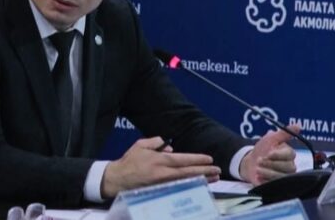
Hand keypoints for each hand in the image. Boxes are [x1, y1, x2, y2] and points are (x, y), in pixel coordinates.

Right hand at [101, 136, 220, 198]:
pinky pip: (179, 188)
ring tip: (213, 179)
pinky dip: (190, 186)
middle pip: (188, 172)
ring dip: (201, 180)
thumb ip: (156, 143)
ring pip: (186, 182)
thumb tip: (170, 149)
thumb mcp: (141, 145)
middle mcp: (162, 173)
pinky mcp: (160, 191)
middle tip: (217, 171)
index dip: (197, 159)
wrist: (117, 179)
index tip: (209, 159)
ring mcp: (162, 184)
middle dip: (204, 171)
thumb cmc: (129, 161)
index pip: (182, 159)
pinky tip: (199, 185)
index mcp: (159, 160)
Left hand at [239, 124, 298, 184]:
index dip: (278, 155)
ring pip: (282, 177)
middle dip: (271, 164)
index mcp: (289, 154)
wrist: (250, 162)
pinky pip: (275, 185)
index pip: (290, 154)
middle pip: (288, 167)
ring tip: (257, 169)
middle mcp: (290, 166)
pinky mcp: (278, 186)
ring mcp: (284, 176)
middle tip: (259, 161)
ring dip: (267, 172)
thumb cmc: (262, 149)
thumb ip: (283, 133)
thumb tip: (298, 126)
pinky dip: (266, 181)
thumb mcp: (270, 138)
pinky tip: (259, 177)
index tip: (268, 153)